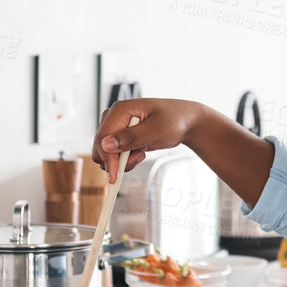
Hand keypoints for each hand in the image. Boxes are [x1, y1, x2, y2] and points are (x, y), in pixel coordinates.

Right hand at [90, 98, 211, 181]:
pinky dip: (125, 160)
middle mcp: (114, 117)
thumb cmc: (174, 120)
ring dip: (122, 161)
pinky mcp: (122, 137)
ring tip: (142, 154)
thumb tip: (106, 144)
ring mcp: (117, 128)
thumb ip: (131, 138)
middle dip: (115, 160)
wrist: (186, 121)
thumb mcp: (155, 130)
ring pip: (106, 153)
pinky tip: (140, 153)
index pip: (103, 137)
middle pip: (100, 146)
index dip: (107, 158)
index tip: (114, 176)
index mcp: (120, 110)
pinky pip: (114, 155)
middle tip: (138, 158)